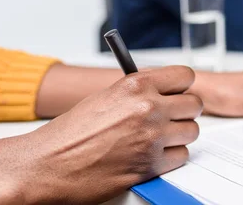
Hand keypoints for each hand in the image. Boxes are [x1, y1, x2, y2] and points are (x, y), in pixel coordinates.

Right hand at [0, 67, 202, 203]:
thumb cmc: (71, 132)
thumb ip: (140, 90)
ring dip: (178, 135)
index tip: (179, 91)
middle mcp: (148, 108)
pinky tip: (152, 154)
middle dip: (184, 111)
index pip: (185, 76)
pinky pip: (182, 156)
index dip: (183, 85)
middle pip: (194, 104)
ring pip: (191, 131)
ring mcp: (152, 137)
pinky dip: (171, 157)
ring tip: (158, 137)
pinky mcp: (151, 165)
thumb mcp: (108, 95)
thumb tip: (165, 89)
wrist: (48, 165)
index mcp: (137, 85)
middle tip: (172, 116)